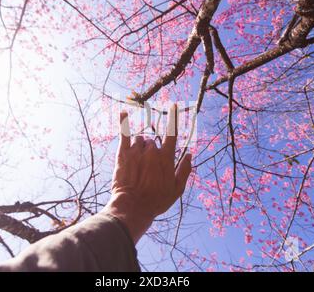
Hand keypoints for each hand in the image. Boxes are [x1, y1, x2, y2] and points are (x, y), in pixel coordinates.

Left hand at [102, 104, 191, 243]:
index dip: (173, 118)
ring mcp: (137, 151)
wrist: (133, 207)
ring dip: (140, 147)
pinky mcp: (123, 154)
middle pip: (153, 141)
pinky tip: (123, 113)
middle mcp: (152, 151)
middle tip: (148, 168)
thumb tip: (190, 154)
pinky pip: (124, 133)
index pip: (172, 133)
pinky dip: (124, 122)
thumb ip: (185, 170)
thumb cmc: (156, 200)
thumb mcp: (176, 189)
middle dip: (152, 150)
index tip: (173, 105)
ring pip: (140, 140)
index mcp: (166, 157)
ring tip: (137, 163)